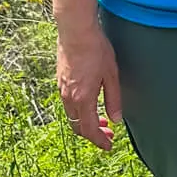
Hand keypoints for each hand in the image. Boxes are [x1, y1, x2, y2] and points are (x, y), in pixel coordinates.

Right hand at [56, 25, 122, 149]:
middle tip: (109, 134)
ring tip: (102, 120)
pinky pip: (68, 105)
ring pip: (72, 116)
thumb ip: (114, 99)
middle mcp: (69, 98)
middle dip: (93, 134)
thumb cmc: (96, 50)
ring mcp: (62, 89)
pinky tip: (90, 103)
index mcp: (83, 99)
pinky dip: (79, 111)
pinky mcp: (60, 81)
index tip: (108, 146)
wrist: (76, 31)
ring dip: (86, 122)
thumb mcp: (112, 75)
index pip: (89, 130)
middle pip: (78, 127)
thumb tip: (116, 120)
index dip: (99, 141)